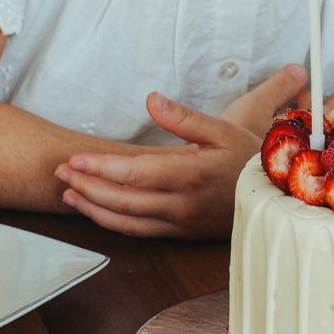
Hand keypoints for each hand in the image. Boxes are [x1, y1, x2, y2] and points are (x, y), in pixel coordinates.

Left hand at [55, 66, 308, 237]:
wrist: (275, 198)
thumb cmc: (248, 158)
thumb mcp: (222, 129)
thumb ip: (184, 117)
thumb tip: (151, 99)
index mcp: (191, 174)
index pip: (135, 174)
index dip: (101, 168)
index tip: (74, 159)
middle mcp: (181, 204)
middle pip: (123, 199)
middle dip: (86, 186)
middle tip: (58, 171)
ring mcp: (179, 222)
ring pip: (126, 220)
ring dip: (92, 207)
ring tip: (67, 191)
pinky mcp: (179, 234)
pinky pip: (138, 232)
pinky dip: (111, 223)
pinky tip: (94, 210)